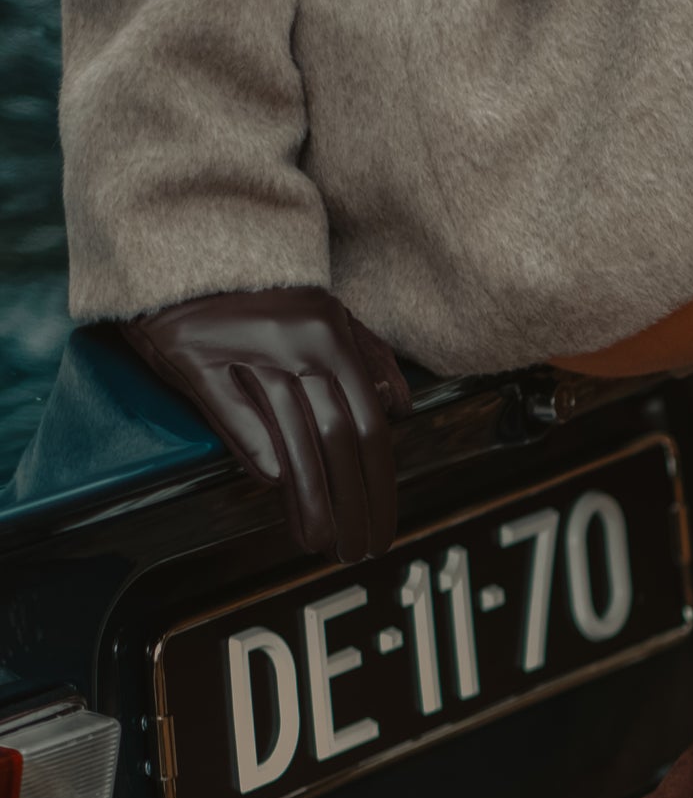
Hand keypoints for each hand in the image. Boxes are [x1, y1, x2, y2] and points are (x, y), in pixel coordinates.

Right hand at [120, 288, 411, 561]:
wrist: (185, 245)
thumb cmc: (260, 291)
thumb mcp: (325, 310)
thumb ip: (369, 357)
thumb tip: (402, 410)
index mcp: (333, 336)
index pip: (369, 427)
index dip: (379, 487)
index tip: (384, 528)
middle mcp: (298, 344)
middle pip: (338, 441)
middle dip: (352, 506)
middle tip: (356, 552)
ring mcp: (248, 352)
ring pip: (293, 440)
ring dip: (312, 502)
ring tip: (321, 543)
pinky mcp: (198, 359)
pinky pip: (237, 418)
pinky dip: (261, 456)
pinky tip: (276, 490)